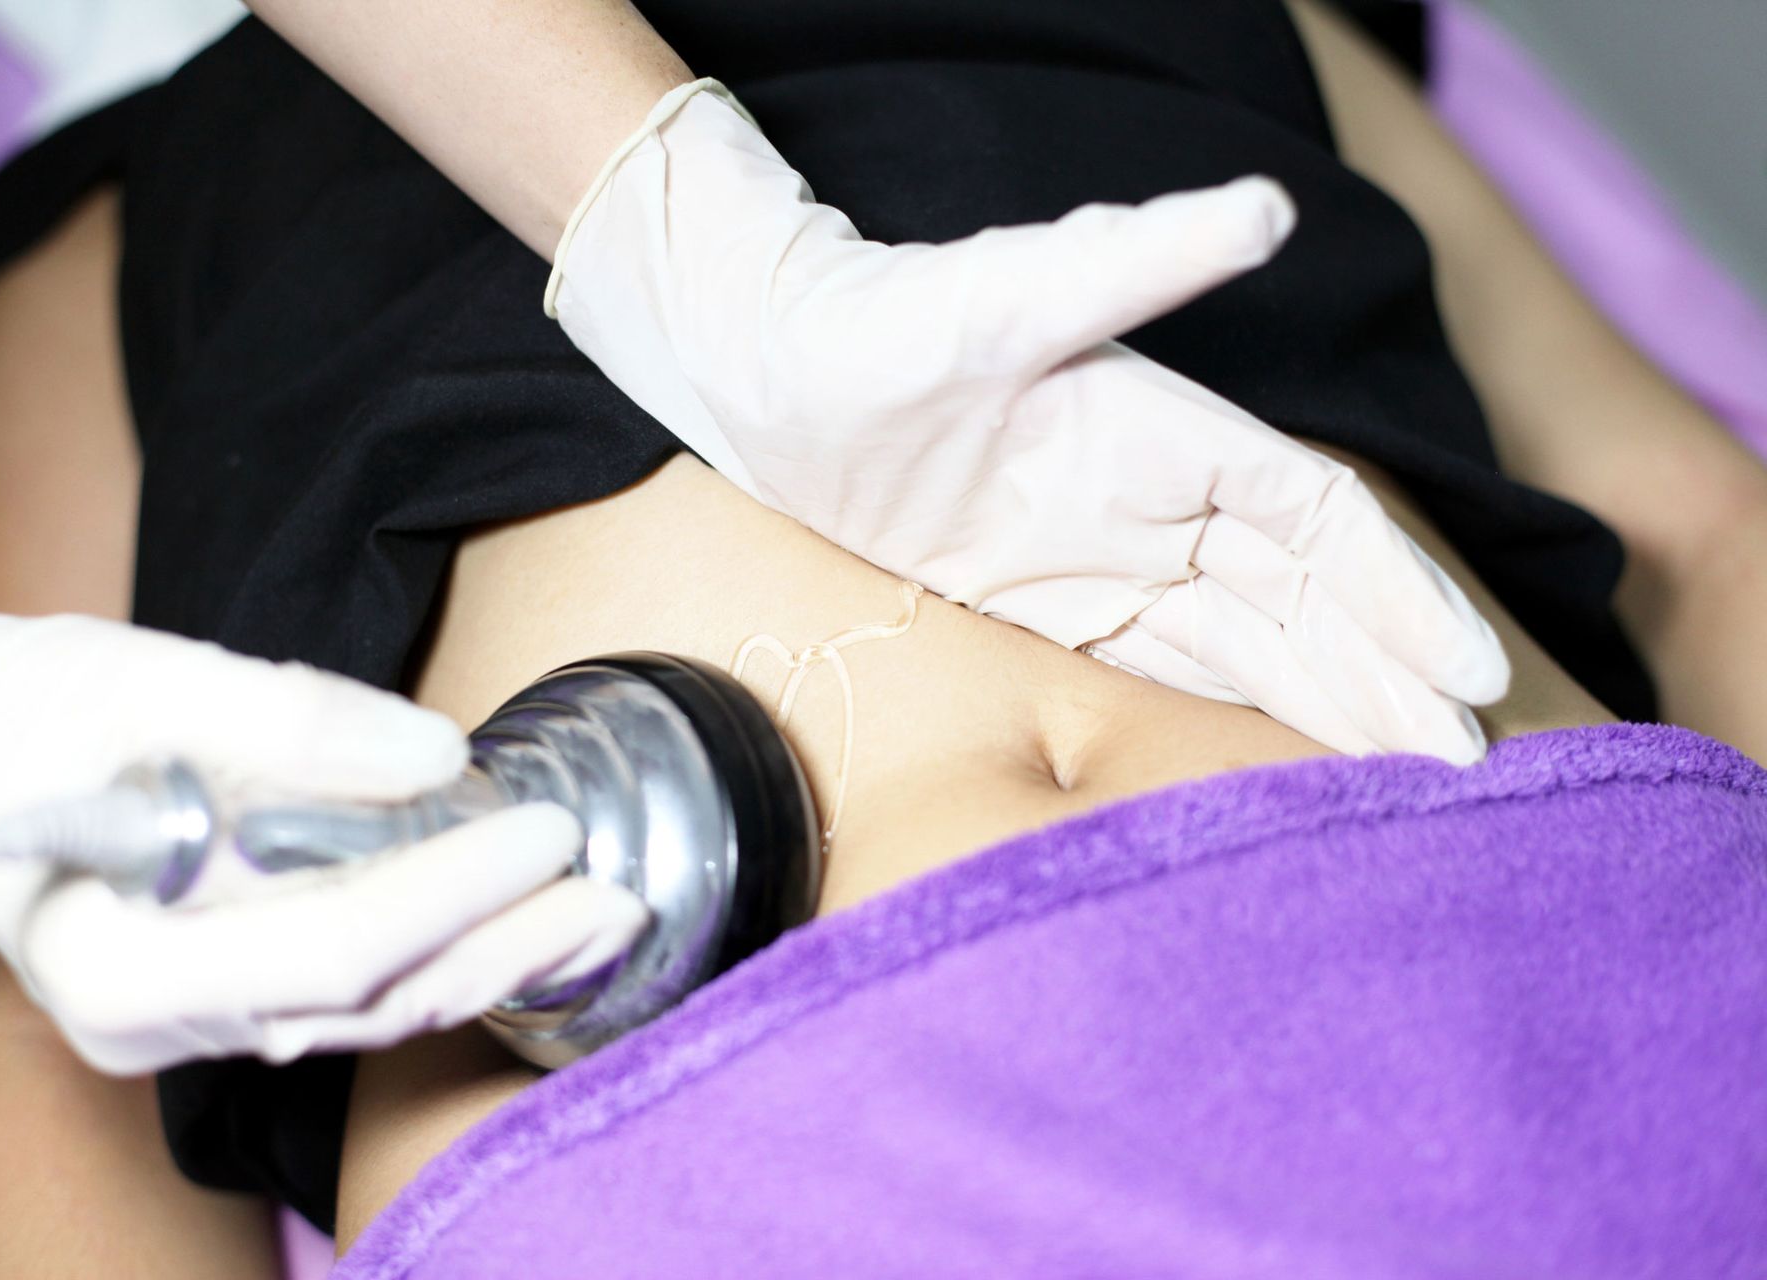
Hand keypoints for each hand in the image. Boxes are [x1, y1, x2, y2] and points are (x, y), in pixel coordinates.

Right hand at [0, 603, 644, 1072]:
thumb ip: (292, 720)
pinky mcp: (220, 993)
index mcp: (119, 963)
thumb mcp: (145, 680)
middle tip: (618, 897)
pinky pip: (348, 995)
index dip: (451, 891)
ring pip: (368, 1014)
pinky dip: (441, 958)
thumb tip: (437, 759)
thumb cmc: (22, 711)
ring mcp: (187, 1025)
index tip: (543, 828)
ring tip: (601, 919)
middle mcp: (157, 1025)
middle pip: (366, 1002)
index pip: (329, 946)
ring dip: (494, 964)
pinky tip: (521, 926)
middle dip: (505, 948)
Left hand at [548, 81, 1508, 760]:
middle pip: (1304, 602)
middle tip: (1469, 768)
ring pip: (1247, 644)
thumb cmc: (876, 326)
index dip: (1401, 598)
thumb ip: (1134, 264)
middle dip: (1388, 680)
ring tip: (1410, 781)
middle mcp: (1157, 500)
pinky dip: (1232, 713)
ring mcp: (1107, 557)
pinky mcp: (1050, 606)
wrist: (763, 371)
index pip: (1321, 525)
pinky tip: (1285, 760)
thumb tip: (1260, 210)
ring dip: (1330, 708)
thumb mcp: (1001, 299)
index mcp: (1171, 433)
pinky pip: (1163, 667)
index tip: (1471, 677)